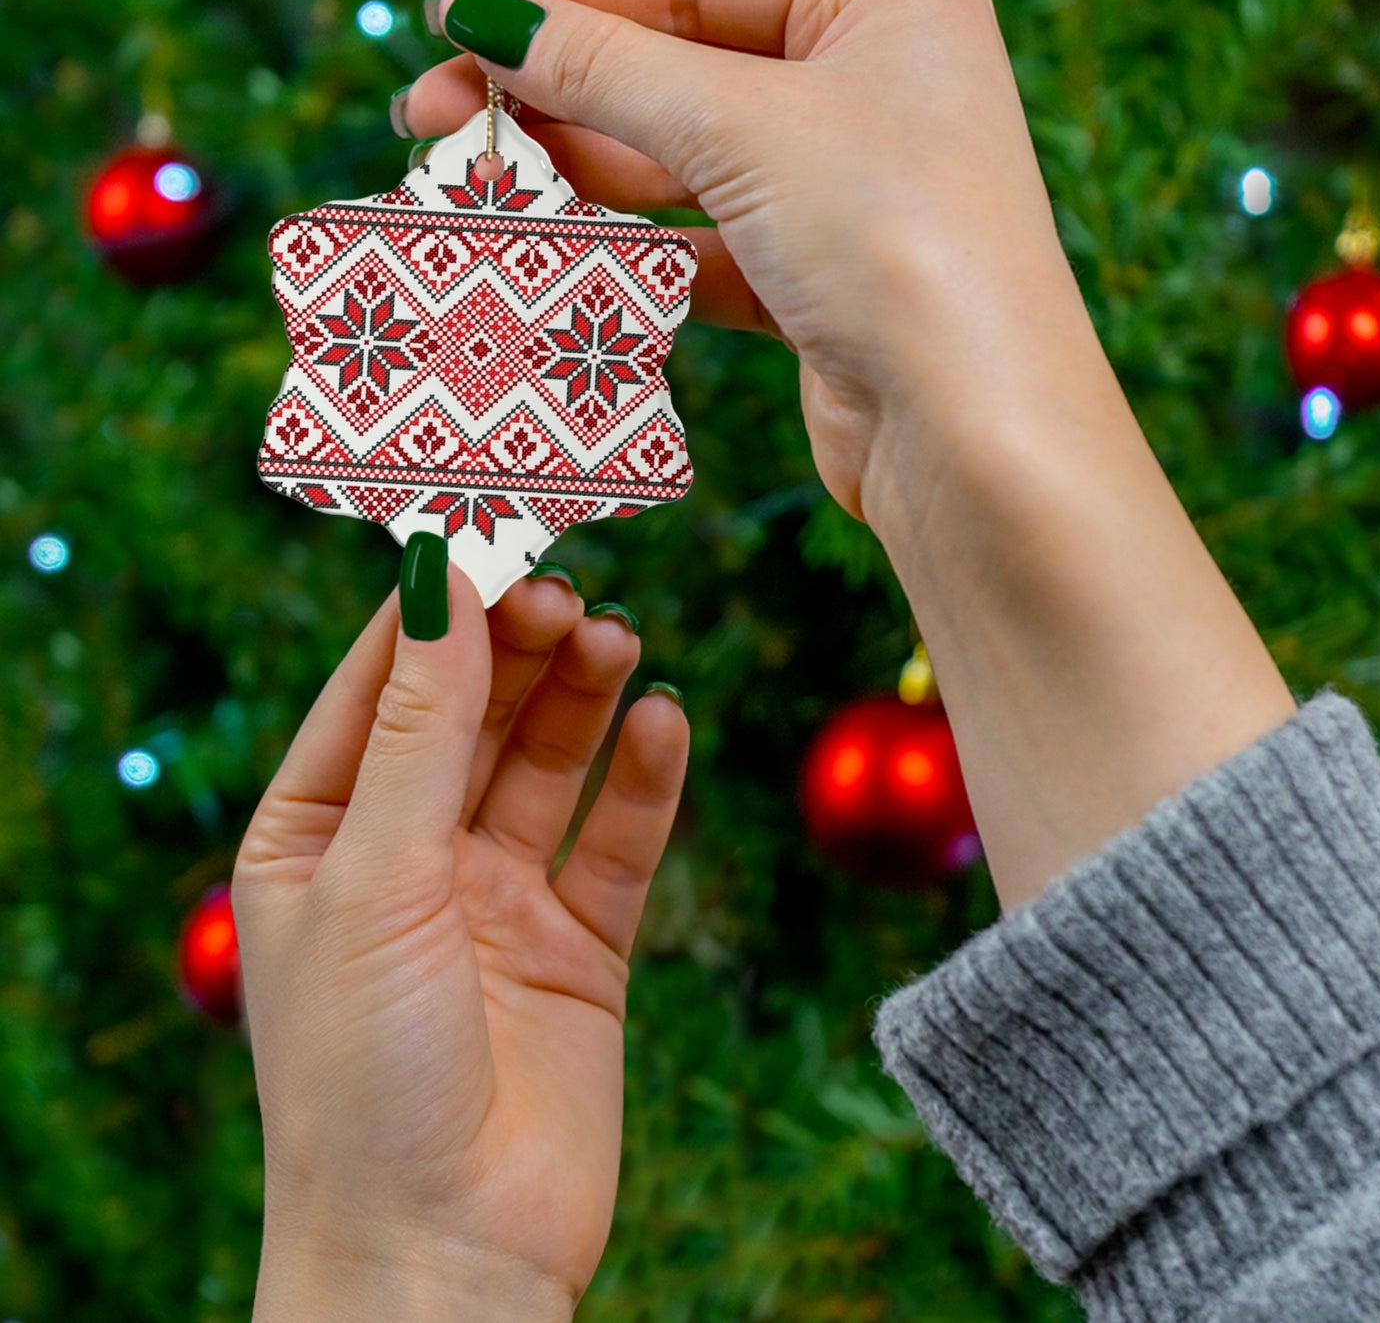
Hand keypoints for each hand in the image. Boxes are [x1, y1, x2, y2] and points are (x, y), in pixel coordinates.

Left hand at [232, 567, 687, 1318]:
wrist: (446, 1257)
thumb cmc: (363, 1076)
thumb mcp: (377, 878)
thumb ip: (420, 728)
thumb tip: (441, 580)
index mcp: (319, 836)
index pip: (379, 686)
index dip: (434, 607)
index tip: (488, 526)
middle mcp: (408, 857)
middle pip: (473, 713)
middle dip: (518, 646)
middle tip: (568, 586)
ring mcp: (498, 899)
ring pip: (549, 763)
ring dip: (583, 697)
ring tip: (617, 639)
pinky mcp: (580, 945)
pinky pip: (617, 840)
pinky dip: (644, 779)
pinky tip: (664, 722)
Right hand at [401, 0, 1093, 522]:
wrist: (973, 437)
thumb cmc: (894, 243)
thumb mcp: (742, 127)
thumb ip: (607, 68)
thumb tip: (485, 18)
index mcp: (883, 0)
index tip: (452, 19)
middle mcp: (871, 84)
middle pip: (678, 68)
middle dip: (554, 93)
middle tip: (430, 117)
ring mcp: (846, 188)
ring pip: (682, 163)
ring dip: (578, 173)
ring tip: (472, 184)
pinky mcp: (819, 282)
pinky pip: (702, 246)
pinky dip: (631, 252)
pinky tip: (551, 254)